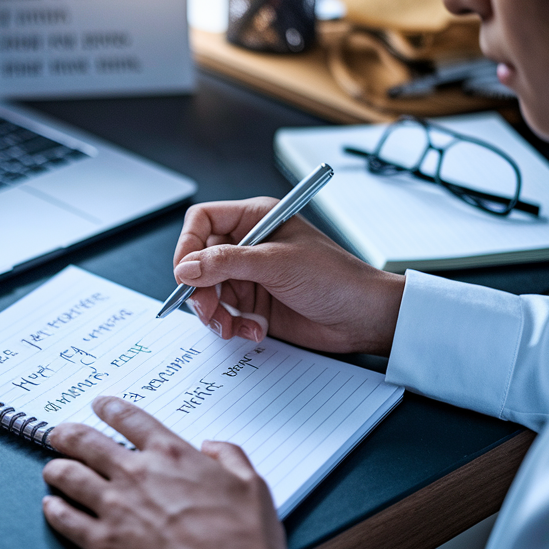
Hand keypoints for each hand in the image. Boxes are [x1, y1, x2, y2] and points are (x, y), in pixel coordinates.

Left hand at [42, 395, 285, 548]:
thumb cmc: (245, 539)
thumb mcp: (253, 485)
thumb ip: (231, 457)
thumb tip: (212, 446)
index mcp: (172, 455)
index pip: (129, 419)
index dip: (109, 408)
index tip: (99, 405)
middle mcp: (137, 474)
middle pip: (86, 442)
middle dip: (67, 434)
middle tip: (60, 434)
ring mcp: (116, 508)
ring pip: (68, 476)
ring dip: (56, 468)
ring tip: (53, 468)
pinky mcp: (104, 544)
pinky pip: (66, 520)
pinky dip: (54, 509)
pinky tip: (51, 506)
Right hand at [173, 197, 404, 352]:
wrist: (363, 317)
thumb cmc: (335, 278)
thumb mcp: (276, 264)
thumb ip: (226, 263)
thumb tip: (186, 269)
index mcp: (255, 219)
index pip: (203, 221)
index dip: (188, 244)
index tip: (185, 273)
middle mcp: (248, 245)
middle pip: (199, 260)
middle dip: (199, 288)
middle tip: (209, 309)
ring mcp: (251, 276)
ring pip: (207, 291)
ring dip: (214, 312)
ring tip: (231, 325)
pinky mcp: (255, 304)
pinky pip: (225, 313)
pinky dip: (232, 325)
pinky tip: (254, 330)